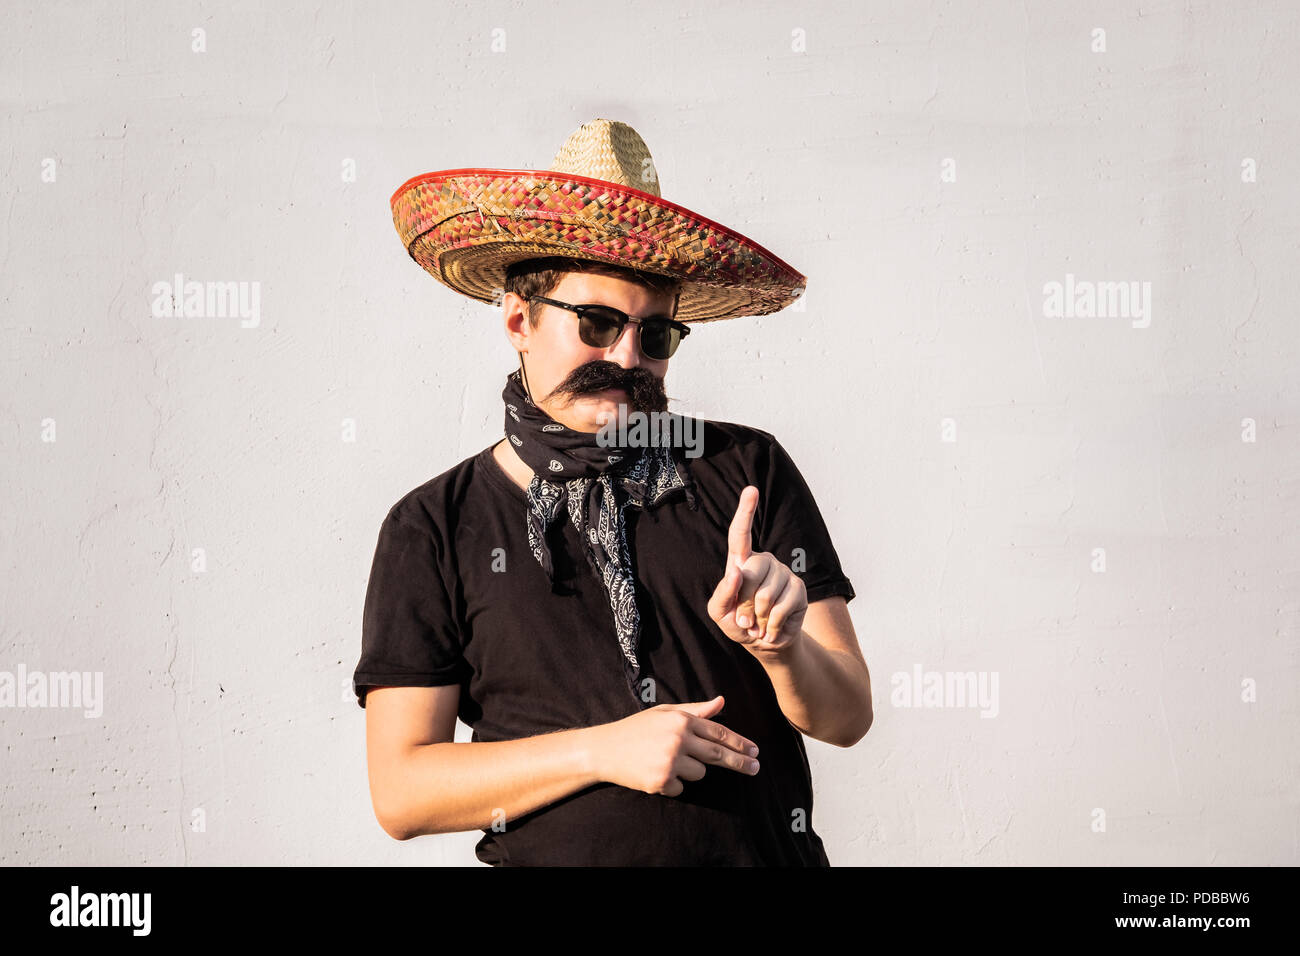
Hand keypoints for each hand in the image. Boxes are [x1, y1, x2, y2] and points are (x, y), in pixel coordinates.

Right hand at [587, 695, 760, 796]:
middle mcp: (678, 739)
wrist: (603, 749)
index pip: (718, 733)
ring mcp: (670, 761)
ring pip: (699, 773)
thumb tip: (721, 702)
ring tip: (664, 760)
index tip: (755, 750)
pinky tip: (653, 771)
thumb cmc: (636, 729)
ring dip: (688, 770)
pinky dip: (671, 783)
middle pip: (718, 754)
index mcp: (681, 720)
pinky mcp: (661, 781)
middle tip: (757, 768)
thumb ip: (695, 710)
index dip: (739, 742)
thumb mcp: (664, 713)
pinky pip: (680, 788)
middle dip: (740, 762)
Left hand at [707, 485, 807, 652]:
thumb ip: (722, 594)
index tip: (751, 490)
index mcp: (741, 562)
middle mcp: (763, 562)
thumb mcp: (719, 613)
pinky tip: (771, 627)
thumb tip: (736, 573)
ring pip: (766, 595)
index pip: (741, 534)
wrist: (764, 642)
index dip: (746, 511)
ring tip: (759, 622)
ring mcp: (783, 573)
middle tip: (745, 619)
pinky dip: (771, 625)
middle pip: (750, 573)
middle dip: (743, 604)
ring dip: (758, 618)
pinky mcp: (798, 589)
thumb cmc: (738, 623)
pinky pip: (780, 608)